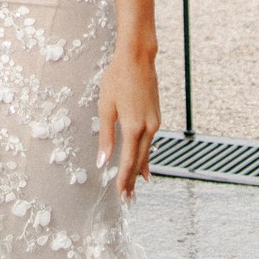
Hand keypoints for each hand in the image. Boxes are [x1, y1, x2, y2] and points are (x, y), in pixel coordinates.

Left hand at [98, 49, 160, 199]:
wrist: (138, 58)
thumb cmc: (118, 79)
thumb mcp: (106, 108)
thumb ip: (106, 137)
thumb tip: (102, 161)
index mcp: (134, 128)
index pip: (128, 162)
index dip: (123, 180)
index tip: (120, 195)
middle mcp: (148, 128)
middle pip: (140, 161)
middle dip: (132, 181)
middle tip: (127, 199)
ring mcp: (155, 122)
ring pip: (147, 153)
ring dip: (140, 170)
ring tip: (135, 187)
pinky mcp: (156, 117)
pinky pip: (150, 142)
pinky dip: (146, 156)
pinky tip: (144, 164)